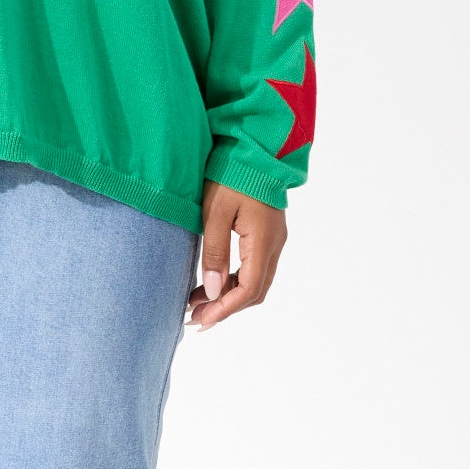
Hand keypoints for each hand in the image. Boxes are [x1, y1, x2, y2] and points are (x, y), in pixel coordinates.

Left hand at [186, 182, 287, 332]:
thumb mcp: (215, 213)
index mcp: (264, 241)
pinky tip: (210, 283)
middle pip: (255, 291)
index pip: (249, 289)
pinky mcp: (266, 234)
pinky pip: (254, 267)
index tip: (201, 320)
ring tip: (196, 304)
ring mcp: (273, 240)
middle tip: (195, 319)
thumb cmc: (231, 175)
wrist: (253, 147)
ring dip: (228, 296)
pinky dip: (233, 281)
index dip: (225, 309)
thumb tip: (212, 291)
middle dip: (226, 308)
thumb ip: (214, 252)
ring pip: (255, 281)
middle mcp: (274, 245)